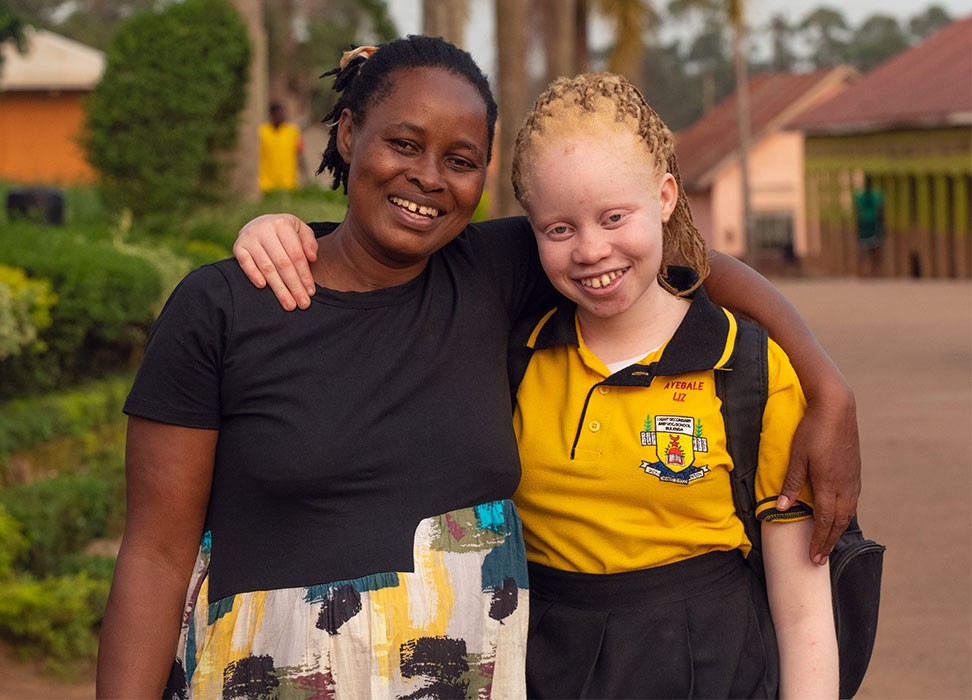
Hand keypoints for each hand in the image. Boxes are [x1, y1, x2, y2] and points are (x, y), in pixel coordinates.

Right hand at [233, 214, 317, 309]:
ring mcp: (250, 238)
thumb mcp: (300, 231)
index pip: (296, 254)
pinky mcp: (238, 246)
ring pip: (266, 267)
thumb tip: (312, 259)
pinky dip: (253, 274)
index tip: (311, 292)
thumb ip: (309, 243)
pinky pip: (245, 263)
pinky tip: (263, 287)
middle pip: (282, 263)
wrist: (260, 224)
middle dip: (294, 286)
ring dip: (278, 288)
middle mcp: (265, 229)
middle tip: (302, 303)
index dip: (304, 275)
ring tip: (289, 304)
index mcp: (283, 224)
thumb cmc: (285, 233)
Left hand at [777, 383, 860, 563]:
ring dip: (838, 529)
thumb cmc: (813, 431)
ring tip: (829, 542)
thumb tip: (780, 508)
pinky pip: (852, 500)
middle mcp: (845, 487)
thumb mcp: (798, 457)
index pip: (824, 522)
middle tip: (821, 559)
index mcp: (829, 485)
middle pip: (838, 522)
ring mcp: (852, 479)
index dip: (818, 541)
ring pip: (848, 513)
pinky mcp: (855, 471)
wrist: (837, 409)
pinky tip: (840, 515)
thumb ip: (791, 484)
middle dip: (829, 542)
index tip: (813, 557)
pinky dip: (844, 514)